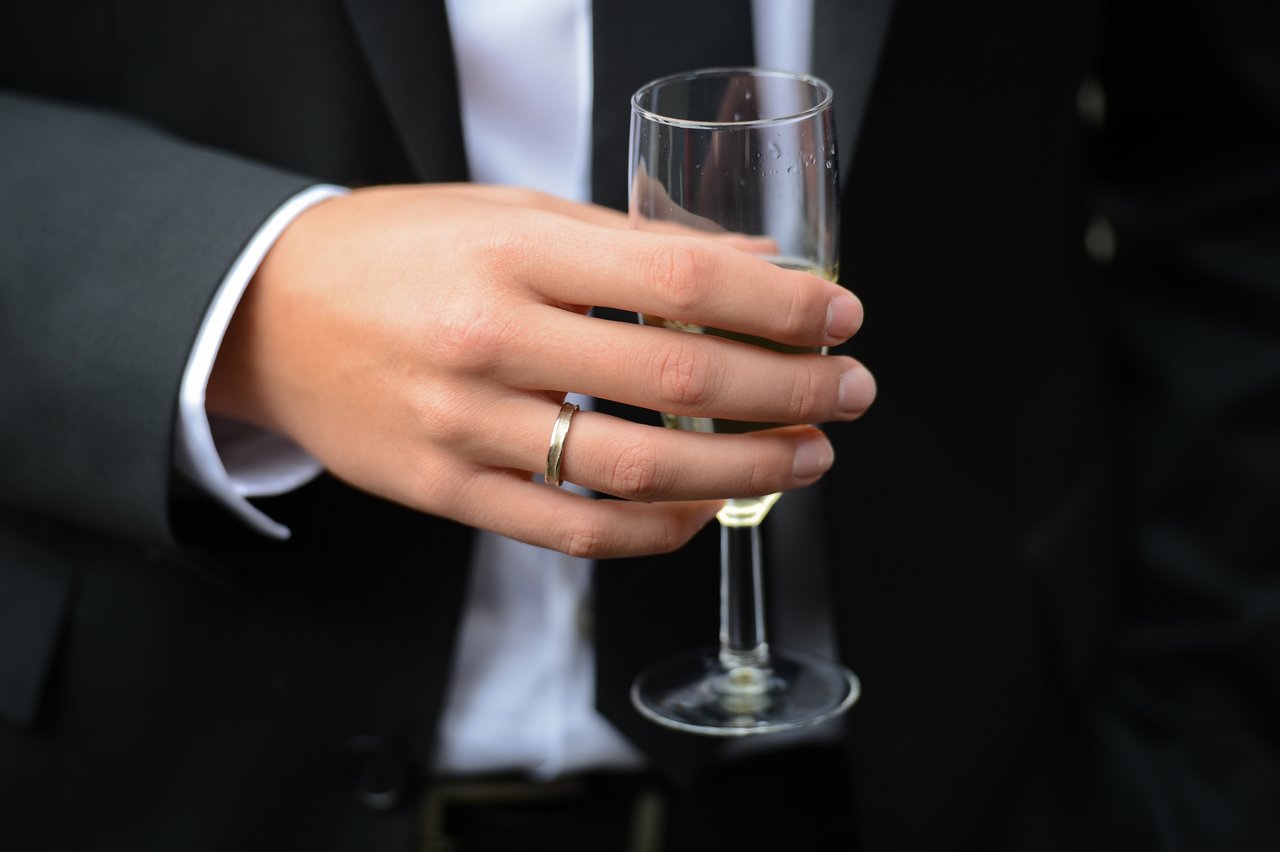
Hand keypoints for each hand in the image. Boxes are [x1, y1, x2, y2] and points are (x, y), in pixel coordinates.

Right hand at [207, 184, 875, 556]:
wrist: (268, 315)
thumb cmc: (396, 251)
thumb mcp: (508, 213)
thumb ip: (627, 245)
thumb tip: (753, 271)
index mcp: (512, 251)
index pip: (680, 280)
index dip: (779, 304)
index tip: (838, 316)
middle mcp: (489, 340)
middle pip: (677, 378)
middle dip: (788, 390)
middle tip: (849, 392)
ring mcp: (465, 427)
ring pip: (636, 469)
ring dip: (743, 469)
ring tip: (805, 457)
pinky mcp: (448, 493)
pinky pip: (573, 531)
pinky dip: (658, 528)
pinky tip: (706, 509)